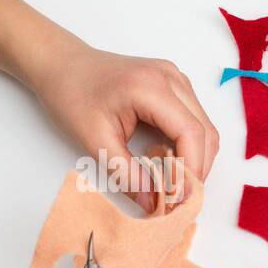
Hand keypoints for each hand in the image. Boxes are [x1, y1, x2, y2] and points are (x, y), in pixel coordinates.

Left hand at [28, 35, 218, 211]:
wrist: (62, 64)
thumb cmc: (71, 95)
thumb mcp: (94, 140)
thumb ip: (127, 175)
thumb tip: (153, 203)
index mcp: (150, 87)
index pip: (191, 133)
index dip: (191, 170)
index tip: (179, 197)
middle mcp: (172, 79)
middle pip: (206, 133)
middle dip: (196, 169)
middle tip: (177, 196)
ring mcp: (177, 80)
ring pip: (205, 129)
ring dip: (194, 159)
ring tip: (170, 179)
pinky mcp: (176, 86)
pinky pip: (195, 121)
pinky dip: (188, 146)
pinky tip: (165, 158)